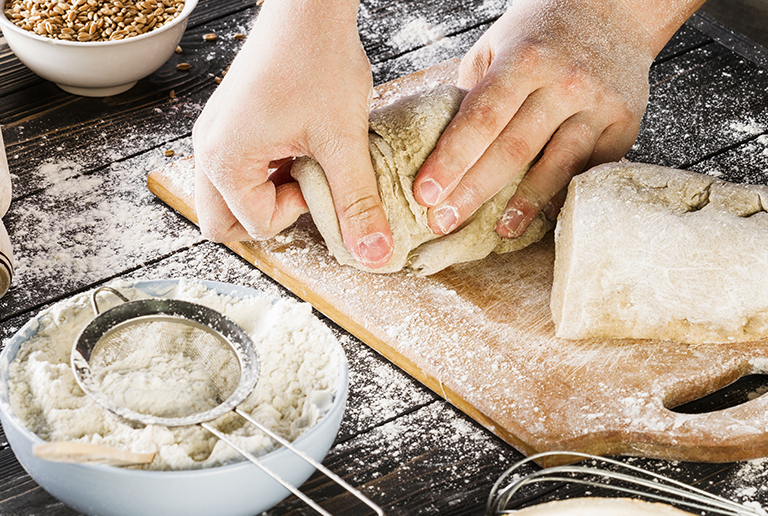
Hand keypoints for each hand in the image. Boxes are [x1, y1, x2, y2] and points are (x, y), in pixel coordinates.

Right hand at [192, 0, 393, 267]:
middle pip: (223, 223)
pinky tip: (299, 147)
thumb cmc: (318, 60)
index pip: (255, 225)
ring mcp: (215, 134)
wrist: (309, 5)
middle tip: (306, 190)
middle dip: (268, 219)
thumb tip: (373, 255)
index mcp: (224, 160)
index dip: (297, 213)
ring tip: (304, 165)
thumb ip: (356, 203)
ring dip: (268, 195)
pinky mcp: (230, 122)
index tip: (322, 178)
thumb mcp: (343, 141)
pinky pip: (238, 169)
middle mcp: (208, 149)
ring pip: (229, 197)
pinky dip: (267, 173)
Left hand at [412, 0, 673, 237]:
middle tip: (444, 221)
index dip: (451, 160)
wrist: (615, 10)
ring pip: (556, 166)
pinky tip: (544, 215)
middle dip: (473, 191)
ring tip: (499, 230)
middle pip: (512, 150)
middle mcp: (564, 82)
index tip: (425, 193)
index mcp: (524, 59)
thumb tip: (440, 146)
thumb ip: (473, 91)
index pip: (480, 118)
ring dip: (523, 204)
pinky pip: (591, 168)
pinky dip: (565, 194)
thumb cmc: (544, 31)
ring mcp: (598, 105)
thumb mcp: (498, 44)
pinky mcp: (624, 123)